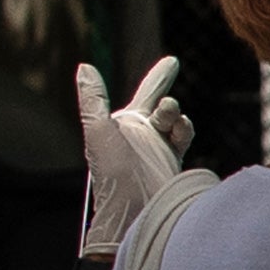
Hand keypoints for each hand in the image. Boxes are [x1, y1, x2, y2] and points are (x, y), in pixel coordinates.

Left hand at [74, 57, 190, 258]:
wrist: (134, 208)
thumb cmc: (111, 172)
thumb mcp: (98, 130)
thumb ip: (93, 98)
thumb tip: (85, 67)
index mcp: (121, 125)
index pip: (143, 95)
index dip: (158, 78)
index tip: (173, 61)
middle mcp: (141, 134)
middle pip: (161, 104)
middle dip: (165, 90)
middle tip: (170, 75)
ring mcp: (159, 146)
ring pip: (174, 117)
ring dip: (171, 111)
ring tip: (167, 116)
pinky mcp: (174, 159)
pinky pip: (184, 135)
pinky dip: (183, 128)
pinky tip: (178, 130)